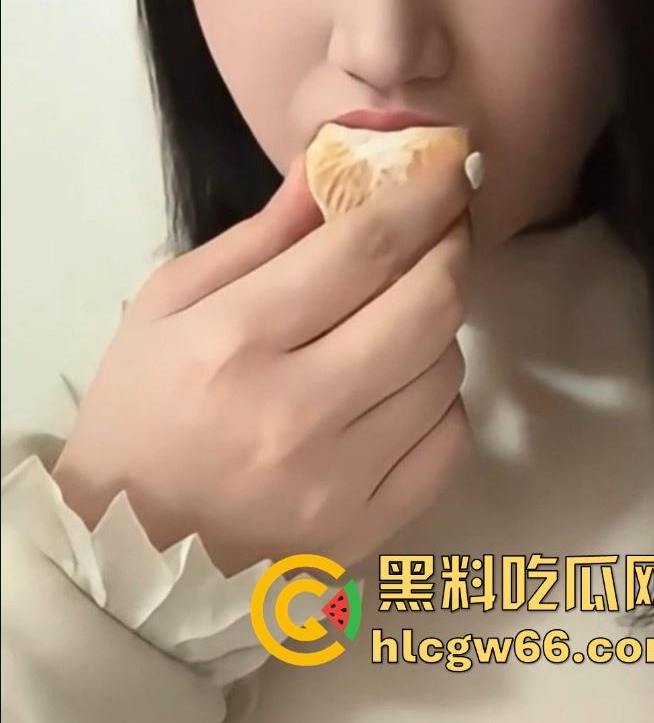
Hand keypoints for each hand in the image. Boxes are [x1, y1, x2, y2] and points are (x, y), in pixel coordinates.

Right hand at [53, 153, 474, 574]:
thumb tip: (332, 170)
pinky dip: (439, 400)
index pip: (364, 248)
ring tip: (398, 318)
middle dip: (452, 248)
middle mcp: (297, 409)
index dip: (424, 196)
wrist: (129, 556)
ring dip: (438, 327)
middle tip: (447, 228)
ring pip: (446, 370)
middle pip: (427, 305)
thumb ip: (258, 236)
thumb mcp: (168, 305)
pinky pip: (448, 441)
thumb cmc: (140, 413)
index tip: (454, 166)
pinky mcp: (367, 530)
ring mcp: (340, 480)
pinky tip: (400, 390)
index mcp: (236, 339)